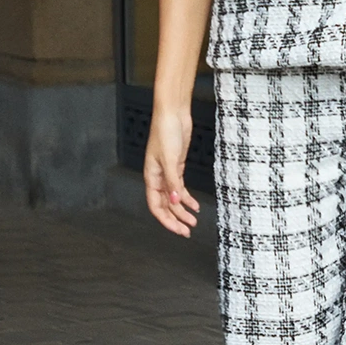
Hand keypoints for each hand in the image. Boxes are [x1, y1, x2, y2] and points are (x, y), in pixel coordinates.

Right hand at [143, 107, 200, 236]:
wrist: (173, 114)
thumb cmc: (165, 131)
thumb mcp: (170, 158)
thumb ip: (173, 181)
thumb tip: (175, 201)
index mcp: (151, 177)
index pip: (156, 206)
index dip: (166, 220)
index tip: (178, 230)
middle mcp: (158, 177)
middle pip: (165, 205)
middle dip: (175, 219)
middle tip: (187, 231)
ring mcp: (168, 172)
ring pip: (173, 198)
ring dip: (182, 210)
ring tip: (193, 221)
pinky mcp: (177, 166)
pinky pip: (180, 187)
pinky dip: (187, 197)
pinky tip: (194, 205)